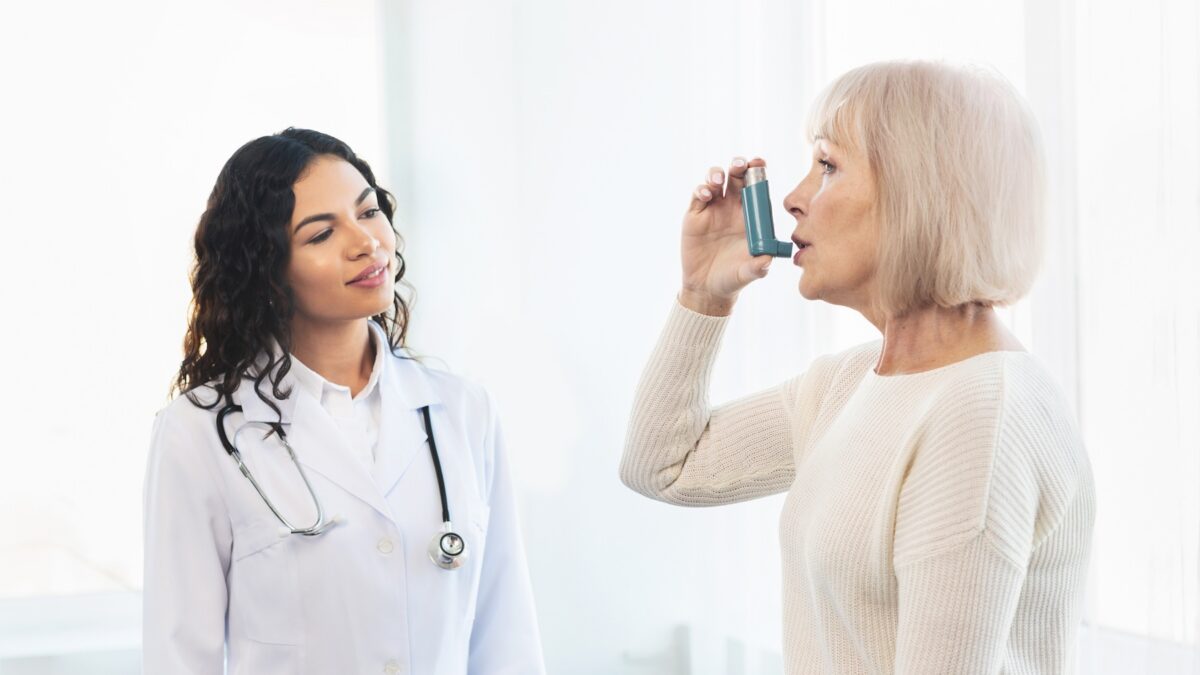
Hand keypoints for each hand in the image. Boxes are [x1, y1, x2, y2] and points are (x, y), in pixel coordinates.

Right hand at [678, 156, 773, 315]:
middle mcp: (732, 208)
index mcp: (750, 215)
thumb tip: (767, 260)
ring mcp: (712, 210)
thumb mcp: (748, 273)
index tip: (759, 164)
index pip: (755, 187)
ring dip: (716, 174)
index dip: (757, 172)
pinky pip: (697, 196)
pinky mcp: (694, 216)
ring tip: (718, 180)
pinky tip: (705, 195)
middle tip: (740, 165)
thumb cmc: (732, 278)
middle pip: (735, 178)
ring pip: (714, 182)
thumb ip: (758, 267)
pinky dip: (701, 190)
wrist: (707, 288)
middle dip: (738, 167)